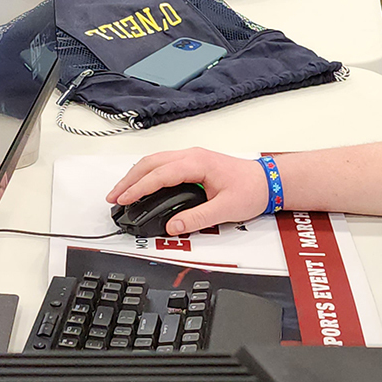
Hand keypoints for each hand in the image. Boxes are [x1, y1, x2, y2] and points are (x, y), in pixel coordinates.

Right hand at [107, 148, 268, 233]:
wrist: (268, 181)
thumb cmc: (251, 190)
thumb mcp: (226, 209)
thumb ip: (198, 218)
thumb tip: (173, 226)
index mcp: (198, 162)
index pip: (160, 173)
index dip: (138, 187)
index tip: (123, 199)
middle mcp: (193, 155)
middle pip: (152, 162)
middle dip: (129, 180)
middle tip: (113, 197)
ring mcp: (192, 157)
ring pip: (156, 161)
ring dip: (136, 175)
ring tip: (121, 193)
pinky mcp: (193, 163)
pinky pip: (163, 164)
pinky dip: (147, 174)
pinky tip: (141, 185)